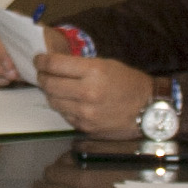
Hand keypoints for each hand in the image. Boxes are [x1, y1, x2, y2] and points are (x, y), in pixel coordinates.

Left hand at [32, 50, 155, 134]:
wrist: (149, 110)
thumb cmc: (129, 84)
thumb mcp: (107, 65)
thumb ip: (81, 66)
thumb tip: (55, 65)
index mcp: (94, 71)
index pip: (55, 64)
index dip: (41, 61)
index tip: (38, 60)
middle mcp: (87, 92)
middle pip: (49, 84)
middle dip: (42, 77)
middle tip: (42, 73)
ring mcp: (85, 112)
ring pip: (53, 101)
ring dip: (50, 93)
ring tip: (55, 87)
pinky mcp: (85, 126)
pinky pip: (64, 115)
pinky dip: (63, 107)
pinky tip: (69, 102)